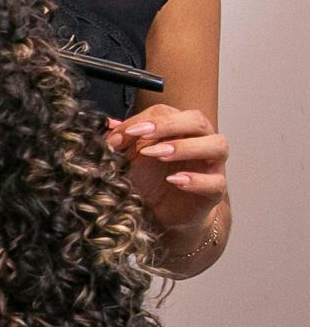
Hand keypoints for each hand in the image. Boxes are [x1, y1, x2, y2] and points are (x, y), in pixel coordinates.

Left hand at [104, 104, 227, 238]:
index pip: (168, 112)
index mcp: (180, 129)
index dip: (145, 119)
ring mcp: (212, 166)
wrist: (161, 214)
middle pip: (197, 121)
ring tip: (158, 155)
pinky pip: (216, 182)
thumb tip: (109, 124)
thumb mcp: (129, 158)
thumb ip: (121, 141)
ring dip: (185, 147)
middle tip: (141, 134)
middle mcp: (201, 142)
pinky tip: (174, 180)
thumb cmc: (150, 180)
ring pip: (217, 145)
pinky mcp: (215, 191)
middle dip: (168, 124)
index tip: (125, 132)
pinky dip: (196, 180)